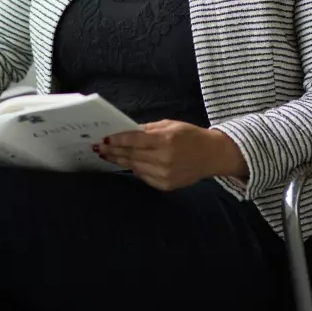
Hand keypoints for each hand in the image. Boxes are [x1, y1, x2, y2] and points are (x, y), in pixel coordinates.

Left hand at [96, 119, 247, 190]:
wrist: (212, 155)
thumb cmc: (190, 136)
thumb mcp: (170, 125)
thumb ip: (148, 129)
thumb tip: (127, 131)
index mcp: (166, 140)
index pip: (135, 140)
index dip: (118, 140)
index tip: (104, 139)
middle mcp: (164, 159)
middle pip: (132, 155)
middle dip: (114, 151)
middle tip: (99, 148)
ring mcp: (165, 174)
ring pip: (135, 167)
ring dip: (120, 161)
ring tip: (107, 156)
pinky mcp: (166, 185)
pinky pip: (144, 177)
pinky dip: (134, 169)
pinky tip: (126, 164)